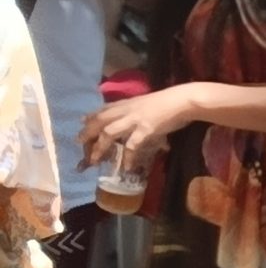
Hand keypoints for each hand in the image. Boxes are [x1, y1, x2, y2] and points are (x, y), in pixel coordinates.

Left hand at [79, 85, 197, 172]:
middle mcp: (127, 110)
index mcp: (127, 103)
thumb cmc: (169, 102)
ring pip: (109, 132)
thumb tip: (133, 121)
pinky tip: (126, 167)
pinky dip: (127, 156)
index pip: (104, 109)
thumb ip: (137, 111)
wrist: (184, 100)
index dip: (91, 116)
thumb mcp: (148, 104)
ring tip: (94, 160)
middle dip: (87, 133)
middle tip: (79, 144)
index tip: (81, 122)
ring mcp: (135, 119)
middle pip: (100, 120)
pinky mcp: (145, 129)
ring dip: (100, 147)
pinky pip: (132, 145)